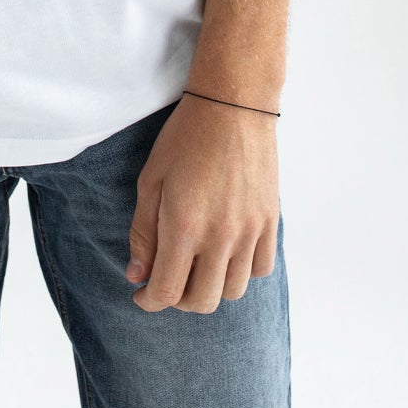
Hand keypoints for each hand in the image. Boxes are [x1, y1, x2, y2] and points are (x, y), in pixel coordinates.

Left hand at [125, 91, 278, 312]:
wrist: (232, 106)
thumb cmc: (185, 138)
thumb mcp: (151, 181)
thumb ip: (143, 232)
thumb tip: (137, 274)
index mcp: (184, 226)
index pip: (167, 291)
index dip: (149, 300)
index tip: (142, 295)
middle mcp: (221, 236)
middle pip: (202, 300)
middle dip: (178, 299)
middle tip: (167, 280)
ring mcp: (250, 231)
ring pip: (233, 290)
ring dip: (210, 288)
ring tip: (196, 267)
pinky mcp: (270, 221)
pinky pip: (260, 268)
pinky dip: (242, 271)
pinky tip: (226, 253)